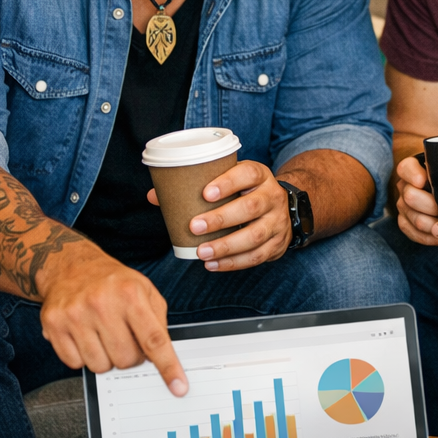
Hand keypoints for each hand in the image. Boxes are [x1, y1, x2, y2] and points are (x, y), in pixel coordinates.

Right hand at [36, 238, 187, 394]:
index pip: (153, 339)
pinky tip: (84, 335)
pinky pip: (75, 364)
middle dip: (130, 357)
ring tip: (103, 335)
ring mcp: (75, 314)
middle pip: (126, 359)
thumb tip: (162, 357)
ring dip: (106, 358)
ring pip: (100, 366)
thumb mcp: (145, 290)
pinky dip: (83, 356)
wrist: (71, 266)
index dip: (168, 366)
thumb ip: (158, 322)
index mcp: (130, 293)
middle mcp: (102, 302)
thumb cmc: (112, 282)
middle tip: (125, 339)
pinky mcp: (54, 324)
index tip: (178, 386)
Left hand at [147, 160, 290, 270]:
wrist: (283, 208)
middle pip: (251, 207)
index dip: (228, 183)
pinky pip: (256, 256)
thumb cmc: (246, 192)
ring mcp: (277, 221)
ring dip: (226, 246)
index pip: (247, 174)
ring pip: (255, 235)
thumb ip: (196, 185)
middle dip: (221, 218)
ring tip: (202, 252)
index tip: (205, 193)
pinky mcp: (277, 244)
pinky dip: (234, 262)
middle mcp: (272, 196)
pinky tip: (213, 264)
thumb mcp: (230, 180)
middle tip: (194, 226)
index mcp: (259, 175)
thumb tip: (155, 196)